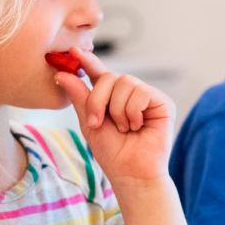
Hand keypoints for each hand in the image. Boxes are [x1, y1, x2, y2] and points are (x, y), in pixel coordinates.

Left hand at [54, 48, 174, 182]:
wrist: (131, 173)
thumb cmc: (113, 153)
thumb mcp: (89, 123)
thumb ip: (80, 97)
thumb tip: (62, 74)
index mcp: (111, 98)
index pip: (99, 74)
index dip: (87, 61)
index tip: (72, 51)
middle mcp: (129, 94)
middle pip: (109, 76)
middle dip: (98, 101)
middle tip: (97, 123)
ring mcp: (146, 96)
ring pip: (125, 83)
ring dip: (117, 110)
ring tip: (124, 129)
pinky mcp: (162, 102)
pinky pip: (141, 92)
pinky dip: (133, 112)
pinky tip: (138, 126)